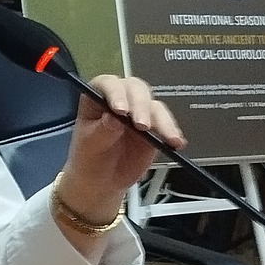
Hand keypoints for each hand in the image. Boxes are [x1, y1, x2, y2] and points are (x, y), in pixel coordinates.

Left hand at [54, 74, 182, 233]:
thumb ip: (101, 131)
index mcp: (97, 96)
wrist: (101, 180)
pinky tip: (176, 142)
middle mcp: (121, 98)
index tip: (120, 110)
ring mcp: (139, 111)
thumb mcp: (89, 145)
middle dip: (141, 106)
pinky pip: (166, 124)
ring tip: (167, 137)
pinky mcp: (154, 126)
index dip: (116, 93)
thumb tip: (113, 119)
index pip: (108, 85)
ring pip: (154, 106)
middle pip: (135, 90)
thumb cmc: (89, 156)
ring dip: (162, 120)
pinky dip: (171, 132)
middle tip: (142, 126)